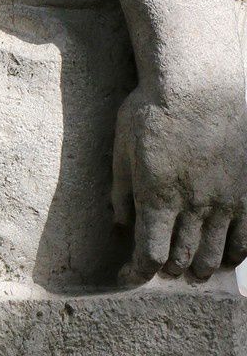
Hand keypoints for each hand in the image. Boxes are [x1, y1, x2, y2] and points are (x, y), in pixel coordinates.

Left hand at [112, 80, 246, 281]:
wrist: (204, 79)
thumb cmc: (155, 107)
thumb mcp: (123, 145)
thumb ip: (120, 190)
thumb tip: (119, 224)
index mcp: (157, 197)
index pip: (148, 256)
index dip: (137, 274)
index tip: (127, 276)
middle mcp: (194, 205)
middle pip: (182, 259)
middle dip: (168, 270)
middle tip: (162, 267)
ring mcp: (226, 200)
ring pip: (216, 254)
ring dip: (202, 266)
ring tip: (194, 269)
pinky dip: (236, 253)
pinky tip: (227, 254)